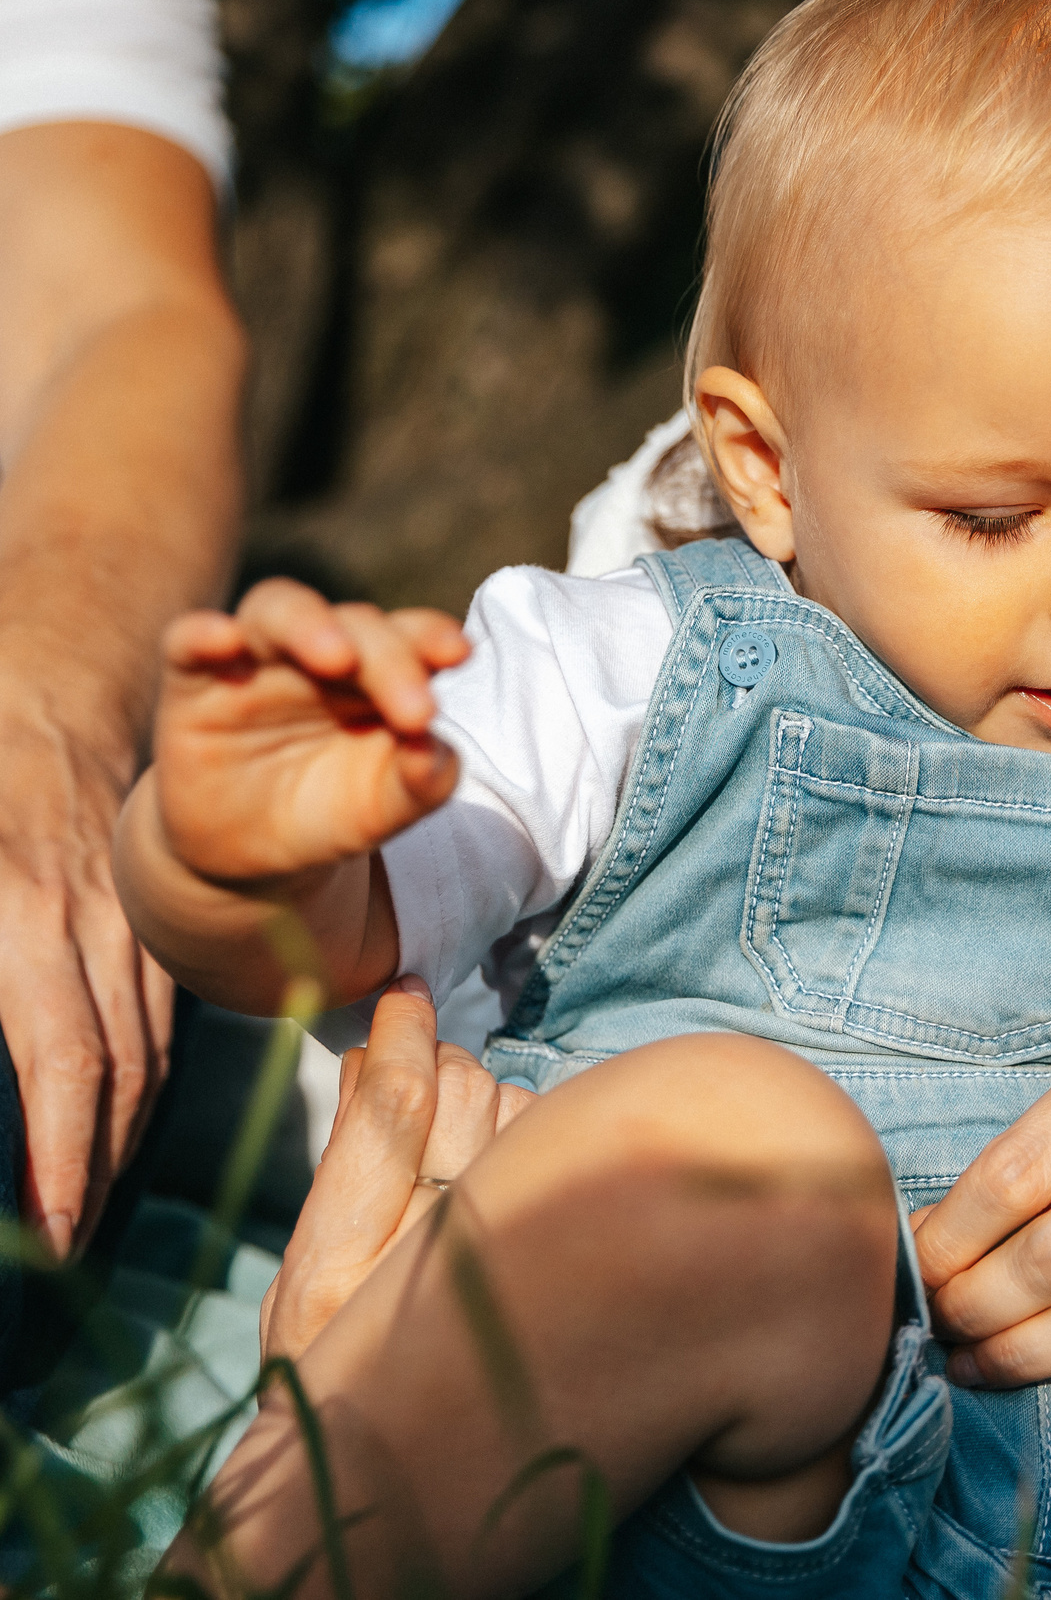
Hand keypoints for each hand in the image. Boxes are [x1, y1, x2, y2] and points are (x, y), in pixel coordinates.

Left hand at [0, 673, 171, 1260]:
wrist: (52, 666)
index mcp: (22, 907)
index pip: (66, 1055)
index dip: (67, 1150)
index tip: (57, 1228)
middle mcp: (88, 922)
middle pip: (119, 1067)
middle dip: (97, 1168)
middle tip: (67, 1255)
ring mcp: (127, 916)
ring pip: (148, 1045)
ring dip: (122, 1133)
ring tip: (88, 1210)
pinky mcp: (142, 912)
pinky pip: (157, 1010)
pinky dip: (142, 1078)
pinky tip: (119, 1120)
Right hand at [152, 579, 466, 889]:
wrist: (251, 856)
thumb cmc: (331, 813)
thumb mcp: (384, 808)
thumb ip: (422, 781)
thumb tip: (436, 752)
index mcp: (380, 674)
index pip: (410, 638)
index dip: (432, 637)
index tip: (460, 656)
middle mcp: (322, 653)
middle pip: (356, 624)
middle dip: (389, 659)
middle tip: (416, 712)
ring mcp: (257, 661)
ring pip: (278, 608)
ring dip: (309, 625)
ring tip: (336, 658)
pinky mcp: (194, 683)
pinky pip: (188, 641)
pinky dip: (203, 633)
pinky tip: (223, 638)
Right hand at [259, 978, 532, 1359]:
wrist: (391, 1472)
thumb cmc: (338, 1364)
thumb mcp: (305, 1276)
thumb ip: (339, 1172)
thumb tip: (373, 1055)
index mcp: (335, 1270)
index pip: (392, 1112)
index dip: (404, 1038)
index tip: (404, 995)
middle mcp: (426, 1265)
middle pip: (464, 1098)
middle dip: (445, 1067)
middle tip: (428, 1077)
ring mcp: (506, 1265)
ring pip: (522, 1115)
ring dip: (494, 1106)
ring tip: (464, 1147)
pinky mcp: (568, 1269)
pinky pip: (567, 1155)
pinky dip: (542, 1142)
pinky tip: (518, 1176)